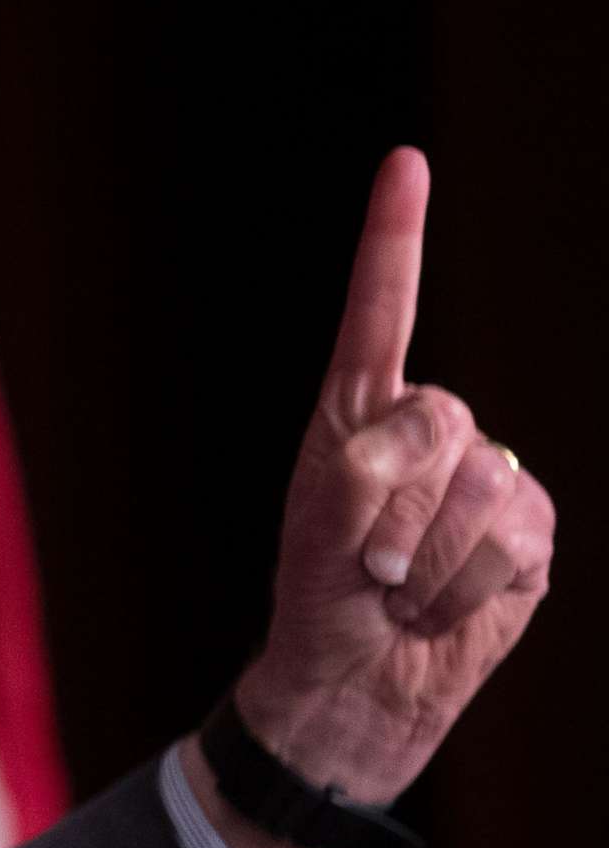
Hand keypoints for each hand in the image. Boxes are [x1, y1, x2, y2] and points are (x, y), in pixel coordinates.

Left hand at [226, 149, 554, 818]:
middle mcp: (431, 431)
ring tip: (401, 589)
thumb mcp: (316, 534)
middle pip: (437, 419)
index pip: (380, 311)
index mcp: (360, 414)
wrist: (359, 685)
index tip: (407, 163)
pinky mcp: (532, 531)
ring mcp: (490, 478)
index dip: (396, 237)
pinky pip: (514, 542)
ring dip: (429, 559)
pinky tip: (442, 608)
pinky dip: (466, 589)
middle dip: (393, 504)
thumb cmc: (321, 603)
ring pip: (481, 485)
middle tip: (368, 564)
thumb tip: (431, 440)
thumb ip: (360, 474)